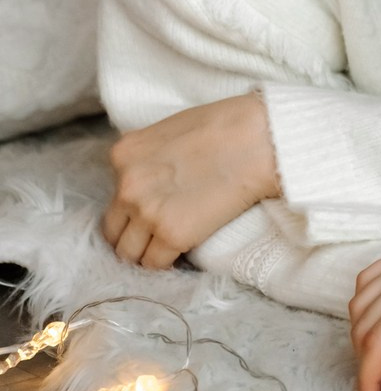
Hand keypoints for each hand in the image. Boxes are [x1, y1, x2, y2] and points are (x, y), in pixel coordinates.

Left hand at [101, 93, 278, 269]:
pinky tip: (181, 253)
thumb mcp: (169, 131)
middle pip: (113, 229)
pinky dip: (166, 263)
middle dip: (132, 234)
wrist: (259, 139)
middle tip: (155, 234)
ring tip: (167, 248)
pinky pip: (155, 264)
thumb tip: (149, 177)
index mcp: (123, 155)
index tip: (151, 209)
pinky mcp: (172, 235)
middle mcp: (126, 186)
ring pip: (128, 253)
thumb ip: (149, 157)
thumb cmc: (225, 126)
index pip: (112, 196)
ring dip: (145, 253)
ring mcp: (147, 212)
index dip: (132, 206)